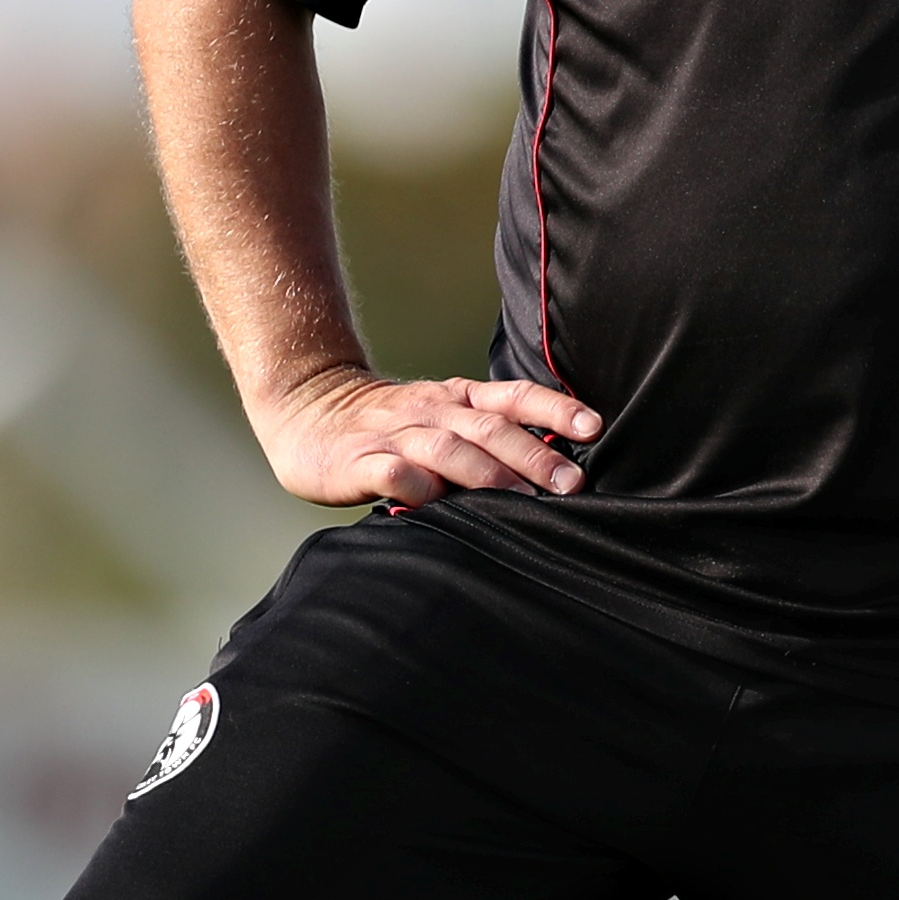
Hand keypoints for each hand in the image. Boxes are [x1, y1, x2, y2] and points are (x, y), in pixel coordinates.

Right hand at [256, 368, 601, 509]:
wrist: (305, 407)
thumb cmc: (389, 424)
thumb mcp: (441, 415)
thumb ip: (486, 435)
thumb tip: (555, 467)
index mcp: (456, 400)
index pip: (513, 398)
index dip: (554, 410)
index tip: (593, 426)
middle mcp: (431, 412)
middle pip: (490, 428)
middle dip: (535, 455)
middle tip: (572, 483)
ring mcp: (394, 436)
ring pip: (448, 449)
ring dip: (489, 474)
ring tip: (524, 500)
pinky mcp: (358, 462)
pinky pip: (391, 472)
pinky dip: (414, 485)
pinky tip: (433, 501)